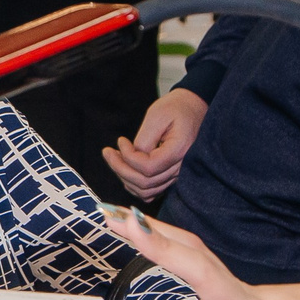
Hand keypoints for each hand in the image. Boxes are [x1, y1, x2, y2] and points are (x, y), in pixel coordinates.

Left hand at [103, 89, 207, 203]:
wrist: (192, 108)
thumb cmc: (175, 108)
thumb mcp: (158, 115)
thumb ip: (144, 139)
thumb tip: (132, 156)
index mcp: (179, 151)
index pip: (148, 168)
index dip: (128, 158)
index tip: (121, 140)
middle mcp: (180, 168)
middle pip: (145, 183)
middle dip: (120, 169)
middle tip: (108, 152)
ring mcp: (176, 175)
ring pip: (146, 191)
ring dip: (125, 178)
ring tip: (114, 159)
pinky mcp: (170, 176)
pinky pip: (151, 190)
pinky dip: (134, 184)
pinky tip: (125, 169)